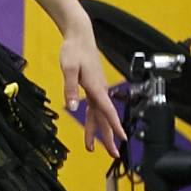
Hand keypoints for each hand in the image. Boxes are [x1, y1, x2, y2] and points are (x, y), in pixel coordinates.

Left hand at [59, 24, 125, 154]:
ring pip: (98, 114)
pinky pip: (95, 107)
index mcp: (96, 87)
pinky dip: (94, 119)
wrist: (79, 36)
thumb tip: (72, 106)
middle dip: (109, 137)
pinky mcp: (92, 86)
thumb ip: (70, 88)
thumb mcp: (68, 68)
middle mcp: (99, 90)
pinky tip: (90, 126)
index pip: (108, 111)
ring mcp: (96, 89)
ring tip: (91, 147)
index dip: (114, 126)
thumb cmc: (74, 50)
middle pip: (105, 118)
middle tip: (113, 155)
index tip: (122, 140)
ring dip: (97, 131)